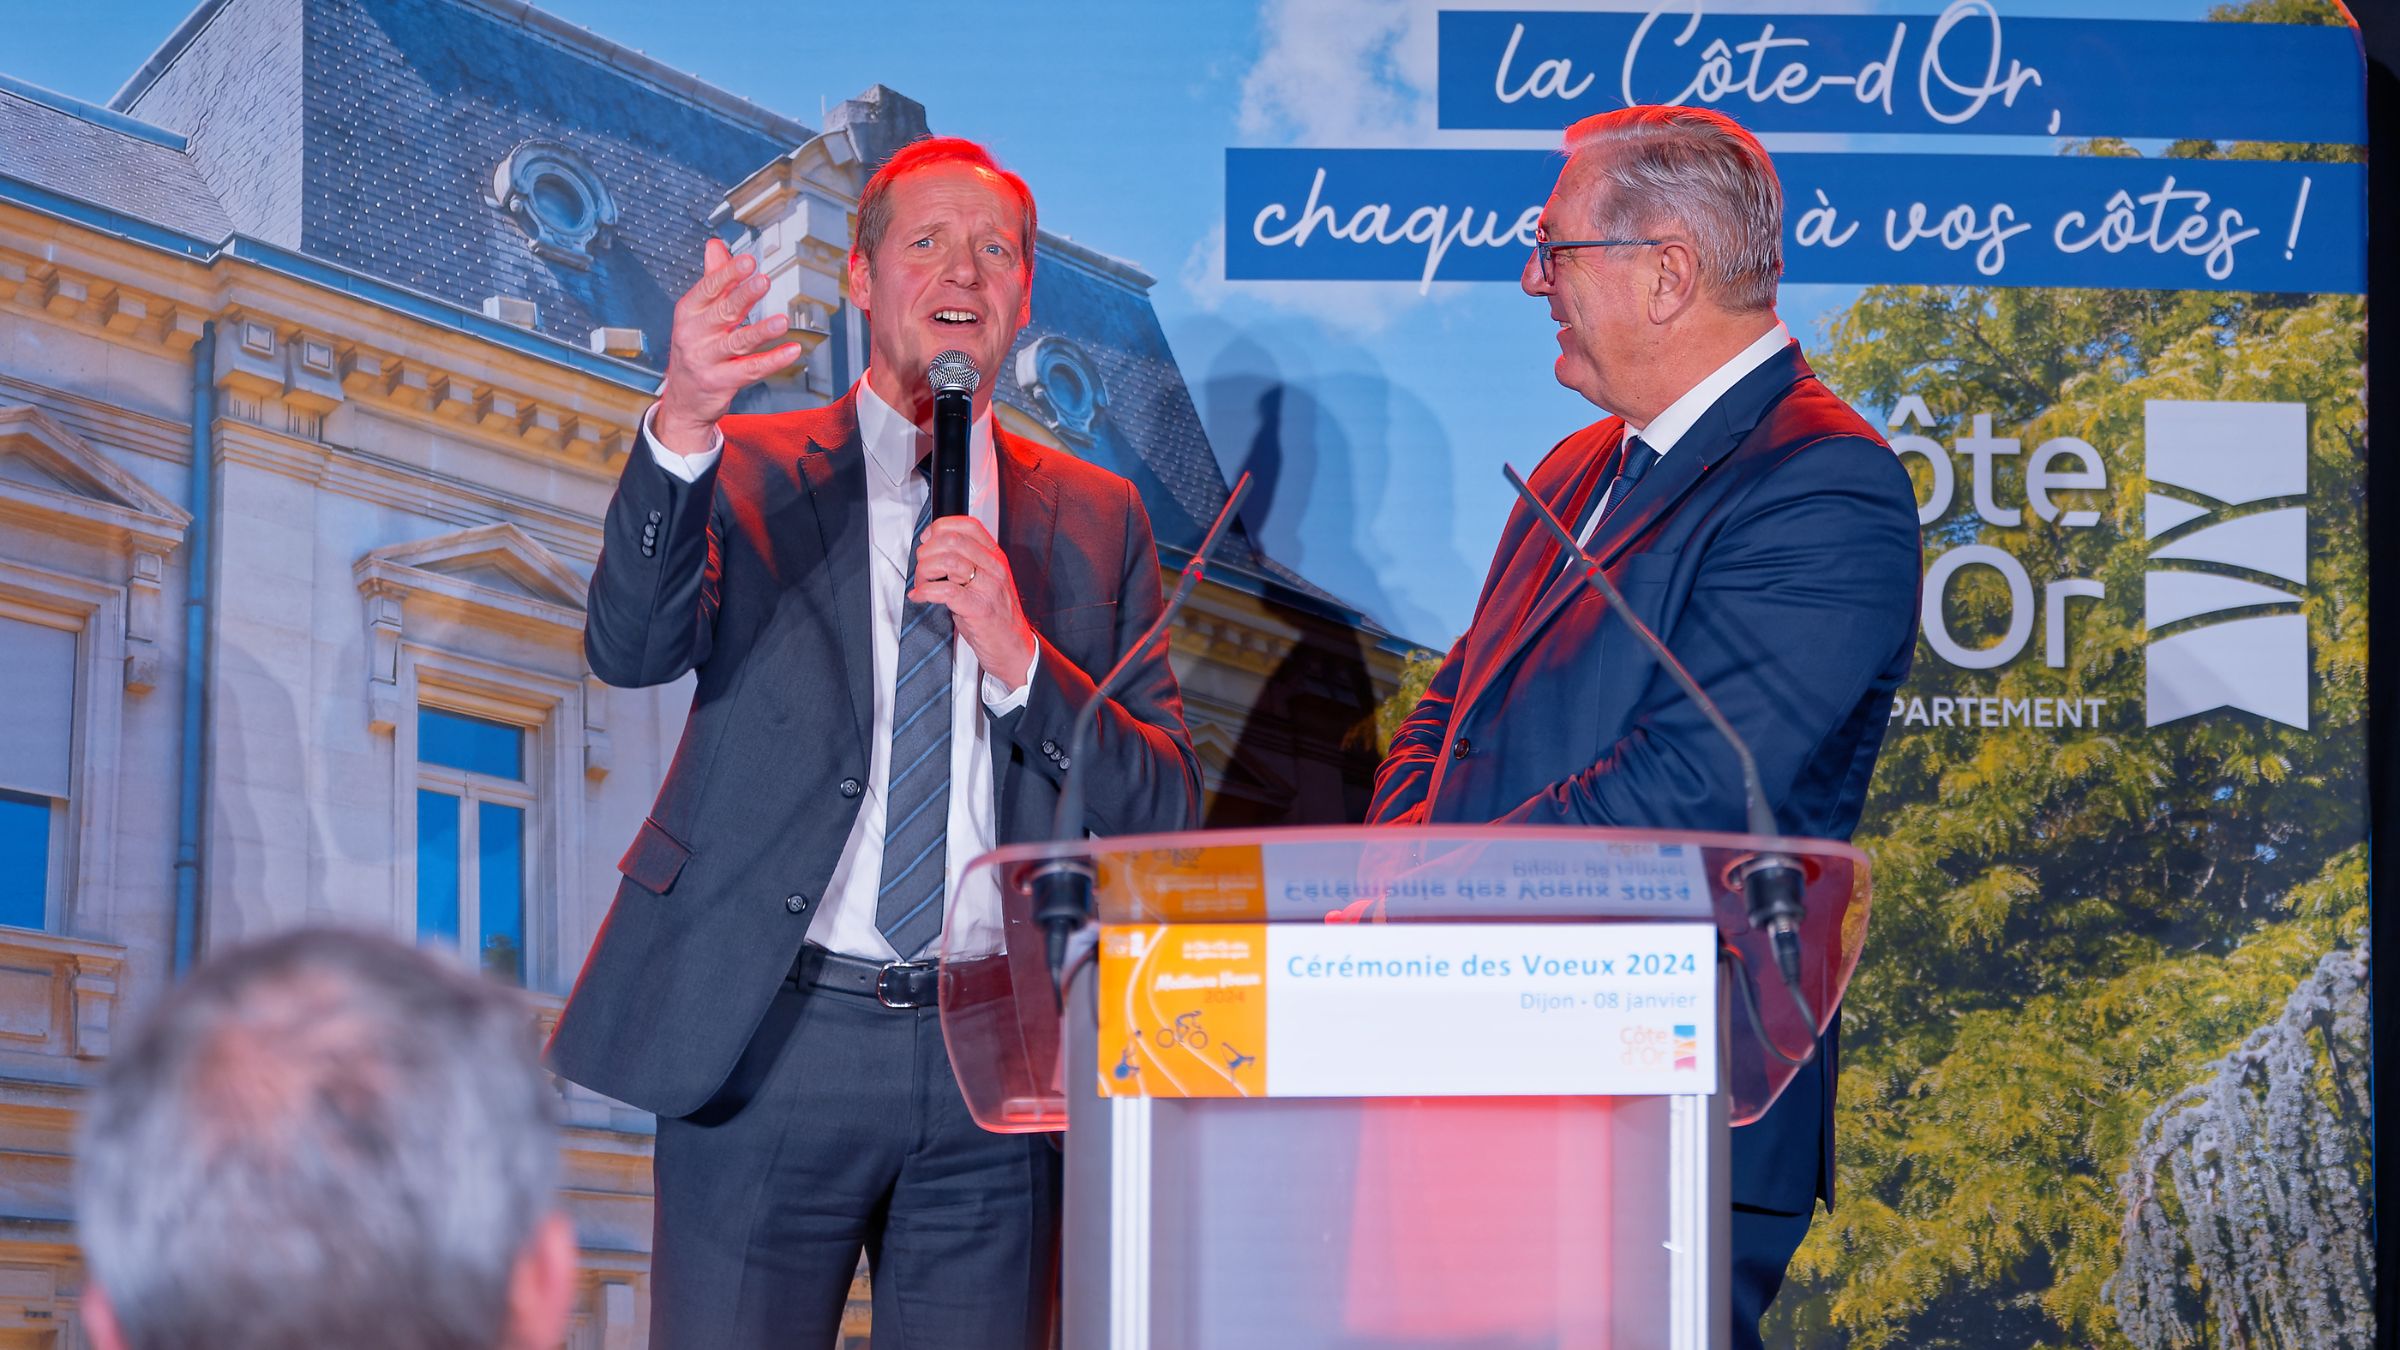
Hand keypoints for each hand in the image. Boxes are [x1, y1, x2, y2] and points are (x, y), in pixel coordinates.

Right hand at [654, 239, 804, 454]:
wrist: (683, 399)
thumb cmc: (694, 349)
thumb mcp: (697, 313)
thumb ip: (712, 279)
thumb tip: (716, 246)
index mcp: (689, 312)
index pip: (708, 289)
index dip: (728, 274)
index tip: (747, 260)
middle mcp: (695, 335)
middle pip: (723, 312)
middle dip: (743, 296)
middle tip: (763, 281)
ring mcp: (707, 360)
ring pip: (738, 342)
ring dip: (761, 331)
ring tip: (782, 321)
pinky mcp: (721, 382)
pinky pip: (751, 369)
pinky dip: (773, 360)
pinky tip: (792, 350)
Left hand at [910, 517, 1035, 689]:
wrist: (1015, 648)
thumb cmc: (996, 617)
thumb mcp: (985, 581)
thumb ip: (966, 562)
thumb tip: (932, 549)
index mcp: (995, 557)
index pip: (967, 525)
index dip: (940, 528)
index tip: (928, 542)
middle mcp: (994, 567)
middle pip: (952, 540)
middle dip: (927, 553)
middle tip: (923, 570)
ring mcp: (989, 587)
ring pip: (948, 561)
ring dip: (924, 572)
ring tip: (923, 585)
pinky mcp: (980, 609)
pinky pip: (946, 591)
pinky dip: (925, 592)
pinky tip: (920, 596)